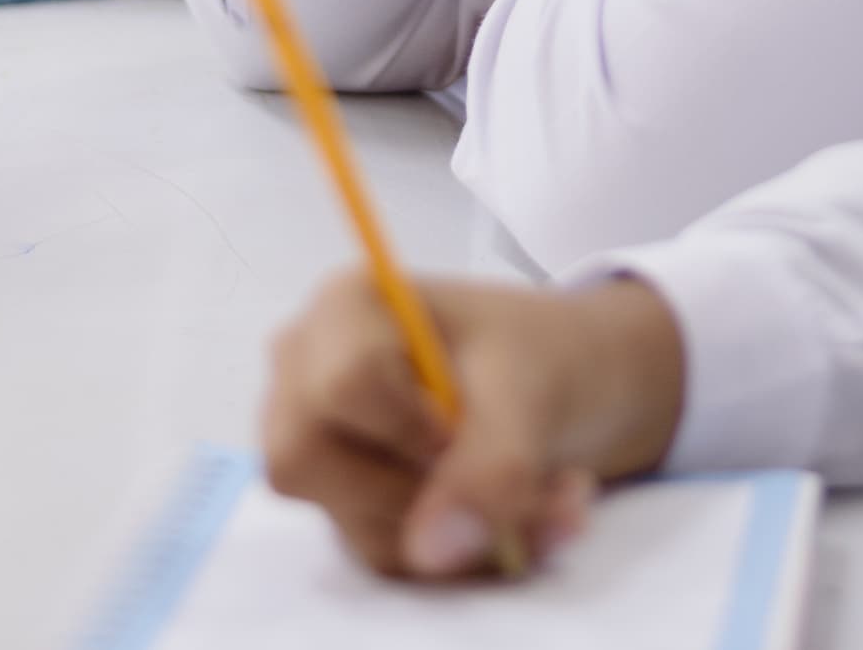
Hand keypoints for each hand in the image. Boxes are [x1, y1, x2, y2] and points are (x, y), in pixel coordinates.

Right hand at [259, 270, 686, 580]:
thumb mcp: (531, 392)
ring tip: (543, 498)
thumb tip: (429, 550)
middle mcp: (306, 373)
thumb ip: (492, 464)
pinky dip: (460, 552)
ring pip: (358, 522)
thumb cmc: (533, 354)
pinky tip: (511, 516)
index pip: (342, 385)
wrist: (556, 384)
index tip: (465, 432)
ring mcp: (318, 442)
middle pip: (311, 464)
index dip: (409, 430)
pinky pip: (386, 552)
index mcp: (346, 308)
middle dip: (430, 495)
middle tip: (516, 483)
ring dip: (464, 535)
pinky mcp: (345, 501)